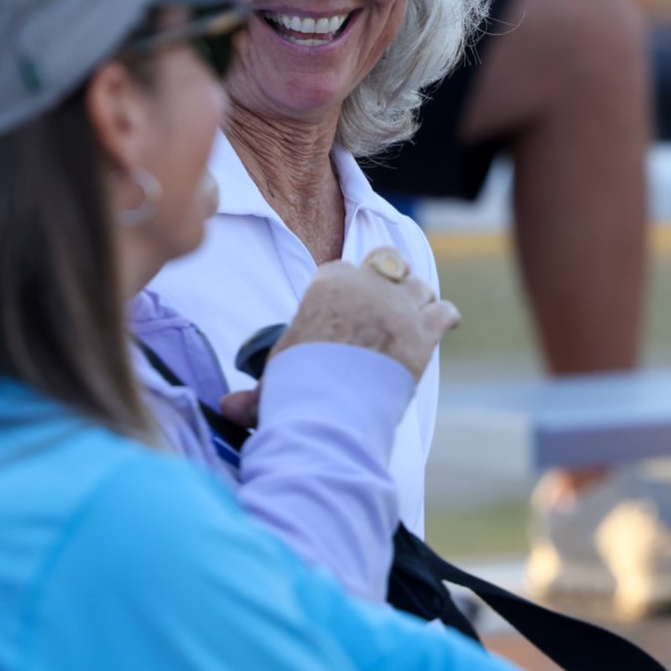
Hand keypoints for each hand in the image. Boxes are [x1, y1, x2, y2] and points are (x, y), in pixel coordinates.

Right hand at [219, 250, 459, 429]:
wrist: (331, 405)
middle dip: (389, 278)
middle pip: (387, 261)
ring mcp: (398, 303)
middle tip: (387, 303)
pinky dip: (444, 319)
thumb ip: (257, 390)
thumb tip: (226, 408)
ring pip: (420, 285)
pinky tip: (442, 326)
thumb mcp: (273, 377)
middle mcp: (365, 283)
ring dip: (418, 300)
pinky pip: (444, 311)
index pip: (344, 270)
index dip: (350, 288)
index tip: (351, 307)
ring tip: (412, 317)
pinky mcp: (424, 329)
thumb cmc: (296, 386)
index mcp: (326, 282)